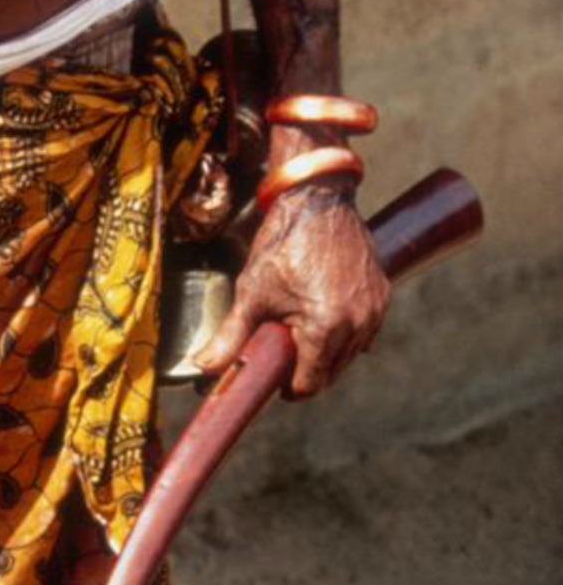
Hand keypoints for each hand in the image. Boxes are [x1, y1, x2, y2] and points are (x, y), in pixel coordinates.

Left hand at [193, 183, 389, 396]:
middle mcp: (358, 322)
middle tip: (285, 352)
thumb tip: (202, 366)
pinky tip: (325, 315)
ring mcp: (374, 308)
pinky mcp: (383, 293)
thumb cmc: (281, 242)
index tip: (277, 381)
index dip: (290, 387)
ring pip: (351, 353)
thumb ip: (231, 336)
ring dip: (328, 352)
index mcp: (326, 327)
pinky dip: (347, 331)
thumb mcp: (252, 291)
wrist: (314, 197)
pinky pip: (366, 329)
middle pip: (332, 372)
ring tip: (302, 330)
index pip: (311, 383)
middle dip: (308, 369)